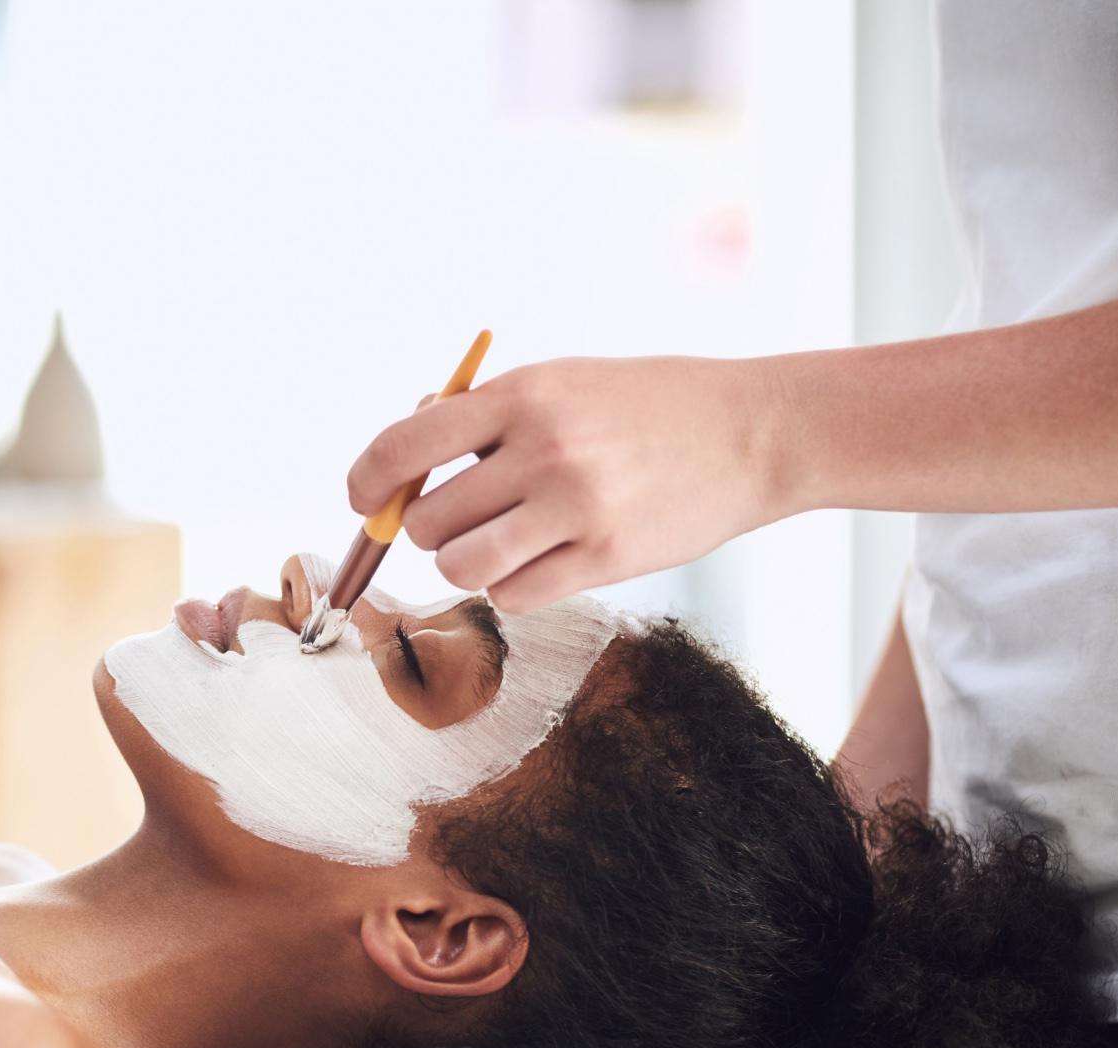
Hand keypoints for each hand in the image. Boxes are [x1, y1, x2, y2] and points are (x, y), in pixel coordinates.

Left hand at [346, 355, 791, 611]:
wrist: (753, 431)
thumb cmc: (644, 405)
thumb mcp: (562, 381)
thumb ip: (484, 415)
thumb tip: (400, 461)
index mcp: (524, 394)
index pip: (406, 444)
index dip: (368, 480)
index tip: (365, 498)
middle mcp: (545, 449)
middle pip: (428, 520)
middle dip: (430, 528)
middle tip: (463, 518)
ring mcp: (577, 508)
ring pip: (463, 567)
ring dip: (466, 563)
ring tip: (497, 544)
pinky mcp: (606, 559)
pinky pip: (515, 596)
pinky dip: (513, 587)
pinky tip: (544, 560)